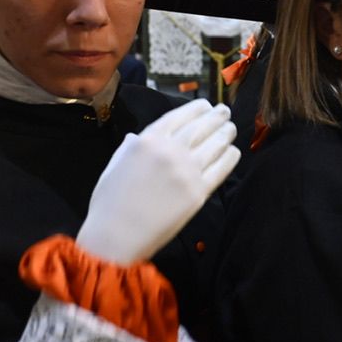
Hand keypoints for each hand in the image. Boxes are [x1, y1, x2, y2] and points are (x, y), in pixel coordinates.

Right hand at [76, 100, 239, 264]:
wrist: (116, 236)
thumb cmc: (109, 203)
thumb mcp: (114, 165)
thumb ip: (130, 148)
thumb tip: (136, 137)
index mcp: (147, 140)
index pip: (179, 116)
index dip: (196, 109)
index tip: (206, 105)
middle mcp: (170, 151)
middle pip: (201, 127)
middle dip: (216, 117)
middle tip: (225, 112)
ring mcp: (187, 171)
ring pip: (215, 144)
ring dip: (225, 134)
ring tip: (230, 129)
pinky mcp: (199, 192)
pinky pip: (221, 169)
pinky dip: (230, 157)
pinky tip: (233, 152)